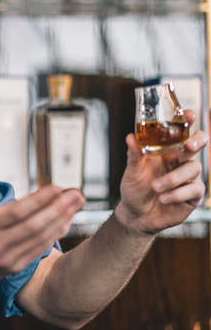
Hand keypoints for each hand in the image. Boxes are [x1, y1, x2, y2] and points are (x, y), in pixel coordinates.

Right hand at [0, 162, 84, 291]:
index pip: (16, 212)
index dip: (38, 200)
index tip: (56, 187)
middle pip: (34, 226)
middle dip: (59, 209)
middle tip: (77, 194)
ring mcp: (6, 259)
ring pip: (41, 239)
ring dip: (62, 220)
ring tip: (76, 204)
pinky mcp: (13, 268)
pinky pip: (39, 250)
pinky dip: (54, 235)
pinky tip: (65, 221)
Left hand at [115, 110, 206, 234]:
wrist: (136, 215)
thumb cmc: (134, 189)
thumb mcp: (132, 171)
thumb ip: (134, 155)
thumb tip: (131, 137)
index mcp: (166, 150)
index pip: (180, 132)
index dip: (187, 121)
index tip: (187, 115)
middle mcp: (180, 160)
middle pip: (199, 143)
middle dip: (197, 141)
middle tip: (188, 146)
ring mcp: (188, 177)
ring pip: (193, 168)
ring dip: (174, 178)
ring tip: (155, 187)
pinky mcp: (193, 195)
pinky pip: (193, 189)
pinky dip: (177, 193)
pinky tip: (164, 198)